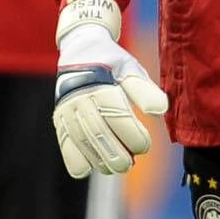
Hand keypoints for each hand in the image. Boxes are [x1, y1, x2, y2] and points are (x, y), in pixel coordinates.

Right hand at [52, 0, 166, 175]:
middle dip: (117, 154)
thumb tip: (159, 110)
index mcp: (100, 84)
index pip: (117, 115)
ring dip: (101, 160)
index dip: (133, 135)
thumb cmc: (112, 64)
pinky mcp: (60, 121)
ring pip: (82, 144)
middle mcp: (79, 99)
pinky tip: (91, 166)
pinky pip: (66, 147)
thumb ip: (144, 90)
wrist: (80, 52)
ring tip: (117, 166)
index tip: (145, 145)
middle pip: (98, 133)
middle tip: (131, 163)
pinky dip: (78, 162)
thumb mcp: (130, 69)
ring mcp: (67, 111)